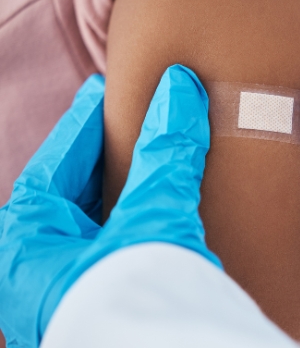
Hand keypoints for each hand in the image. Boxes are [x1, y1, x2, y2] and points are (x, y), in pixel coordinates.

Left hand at [0, 65, 219, 347]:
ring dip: (119, 190)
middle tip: (128, 120)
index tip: (102, 90)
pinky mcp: (99, 305)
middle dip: (102, 156)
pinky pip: (112, 247)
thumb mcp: (151, 217)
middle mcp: (36, 270)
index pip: (52, 165)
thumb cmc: (134, 303)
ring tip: (146, 159)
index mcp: (23, 245)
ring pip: (92, 223)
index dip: (82, 123)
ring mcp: (67, 292)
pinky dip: (132, 221)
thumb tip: (180, 89)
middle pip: (70, 193)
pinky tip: (155, 208)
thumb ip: (165, 154)